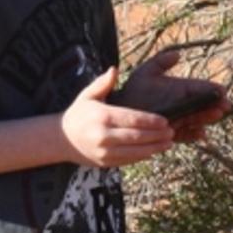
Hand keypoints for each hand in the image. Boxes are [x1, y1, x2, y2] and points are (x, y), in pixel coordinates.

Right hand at [60, 66, 174, 166]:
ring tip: (168, 143)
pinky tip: (154, 151)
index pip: (132, 119)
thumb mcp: (88, 95)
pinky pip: (128, 160)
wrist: (61, 139)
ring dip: (154, 148)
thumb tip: (114, 69)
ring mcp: (104, 151)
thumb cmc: (78, 113)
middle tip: (172, 132)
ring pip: (135, 152)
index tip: (165, 121)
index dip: (151, 121)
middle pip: (137, 136)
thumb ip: (103, 83)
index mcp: (102, 116)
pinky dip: (143, 156)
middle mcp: (103, 135)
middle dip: (157, 135)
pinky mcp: (105, 162)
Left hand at [115, 51, 231, 142]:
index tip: (222, 91)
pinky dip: (193, 135)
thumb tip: (178, 53)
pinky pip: (185, 135)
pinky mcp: (171, 132)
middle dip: (215, 105)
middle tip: (224, 106)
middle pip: (203, 105)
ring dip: (207, 118)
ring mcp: (178, 118)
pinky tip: (201, 134)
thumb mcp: (146, 72)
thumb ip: (161, 62)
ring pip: (197, 119)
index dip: (213, 90)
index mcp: (180, 89)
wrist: (121, 109)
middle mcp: (182, 104)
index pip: (201, 88)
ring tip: (215, 115)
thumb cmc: (133, 89)